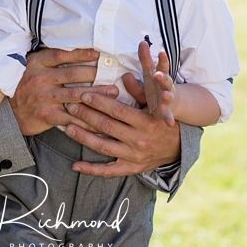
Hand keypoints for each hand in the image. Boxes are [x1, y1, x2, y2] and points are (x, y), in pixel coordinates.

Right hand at [10, 47, 118, 135]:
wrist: (7, 111)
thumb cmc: (24, 85)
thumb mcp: (31, 67)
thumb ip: (49, 60)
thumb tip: (76, 50)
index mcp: (37, 64)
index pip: (61, 55)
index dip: (81, 53)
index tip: (98, 53)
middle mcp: (40, 79)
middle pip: (73, 74)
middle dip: (96, 74)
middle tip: (113, 73)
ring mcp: (44, 98)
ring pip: (76, 95)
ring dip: (97, 94)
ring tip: (113, 92)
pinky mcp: (47, 115)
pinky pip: (71, 117)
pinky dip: (87, 118)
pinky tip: (100, 117)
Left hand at [64, 43, 181, 175]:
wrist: (177, 147)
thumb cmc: (161, 120)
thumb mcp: (155, 104)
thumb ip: (140, 90)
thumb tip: (124, 75)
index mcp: (147, 122)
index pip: (118, 111)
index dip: (99, 102)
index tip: (84, 95)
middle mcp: (140, 140)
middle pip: (107, 127)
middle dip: (87, 116)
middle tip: (71, 107)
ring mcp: (134, 156)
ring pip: (104, 147)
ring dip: (84, 138)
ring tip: (68, 128)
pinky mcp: (131, 168)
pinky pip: (108, 171)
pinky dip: (91, 170)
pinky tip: (75, 165)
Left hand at [118, 40, 176, 126]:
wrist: (171, 105)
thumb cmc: (156, 87)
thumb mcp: (149, 73)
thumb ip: (145, 59)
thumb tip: (142, 41)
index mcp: (160, 77)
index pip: (161, 66)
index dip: (161, 59)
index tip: (161, 51)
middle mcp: (165, 87)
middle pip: (166, 80)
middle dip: (162, 77)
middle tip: (158, 74)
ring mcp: (167, 99)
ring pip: (168, 96)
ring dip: (167, 95)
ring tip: (165, 94)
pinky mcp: (166, 112)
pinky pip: (167, 116)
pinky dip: (168, 118)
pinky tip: (169, 123)